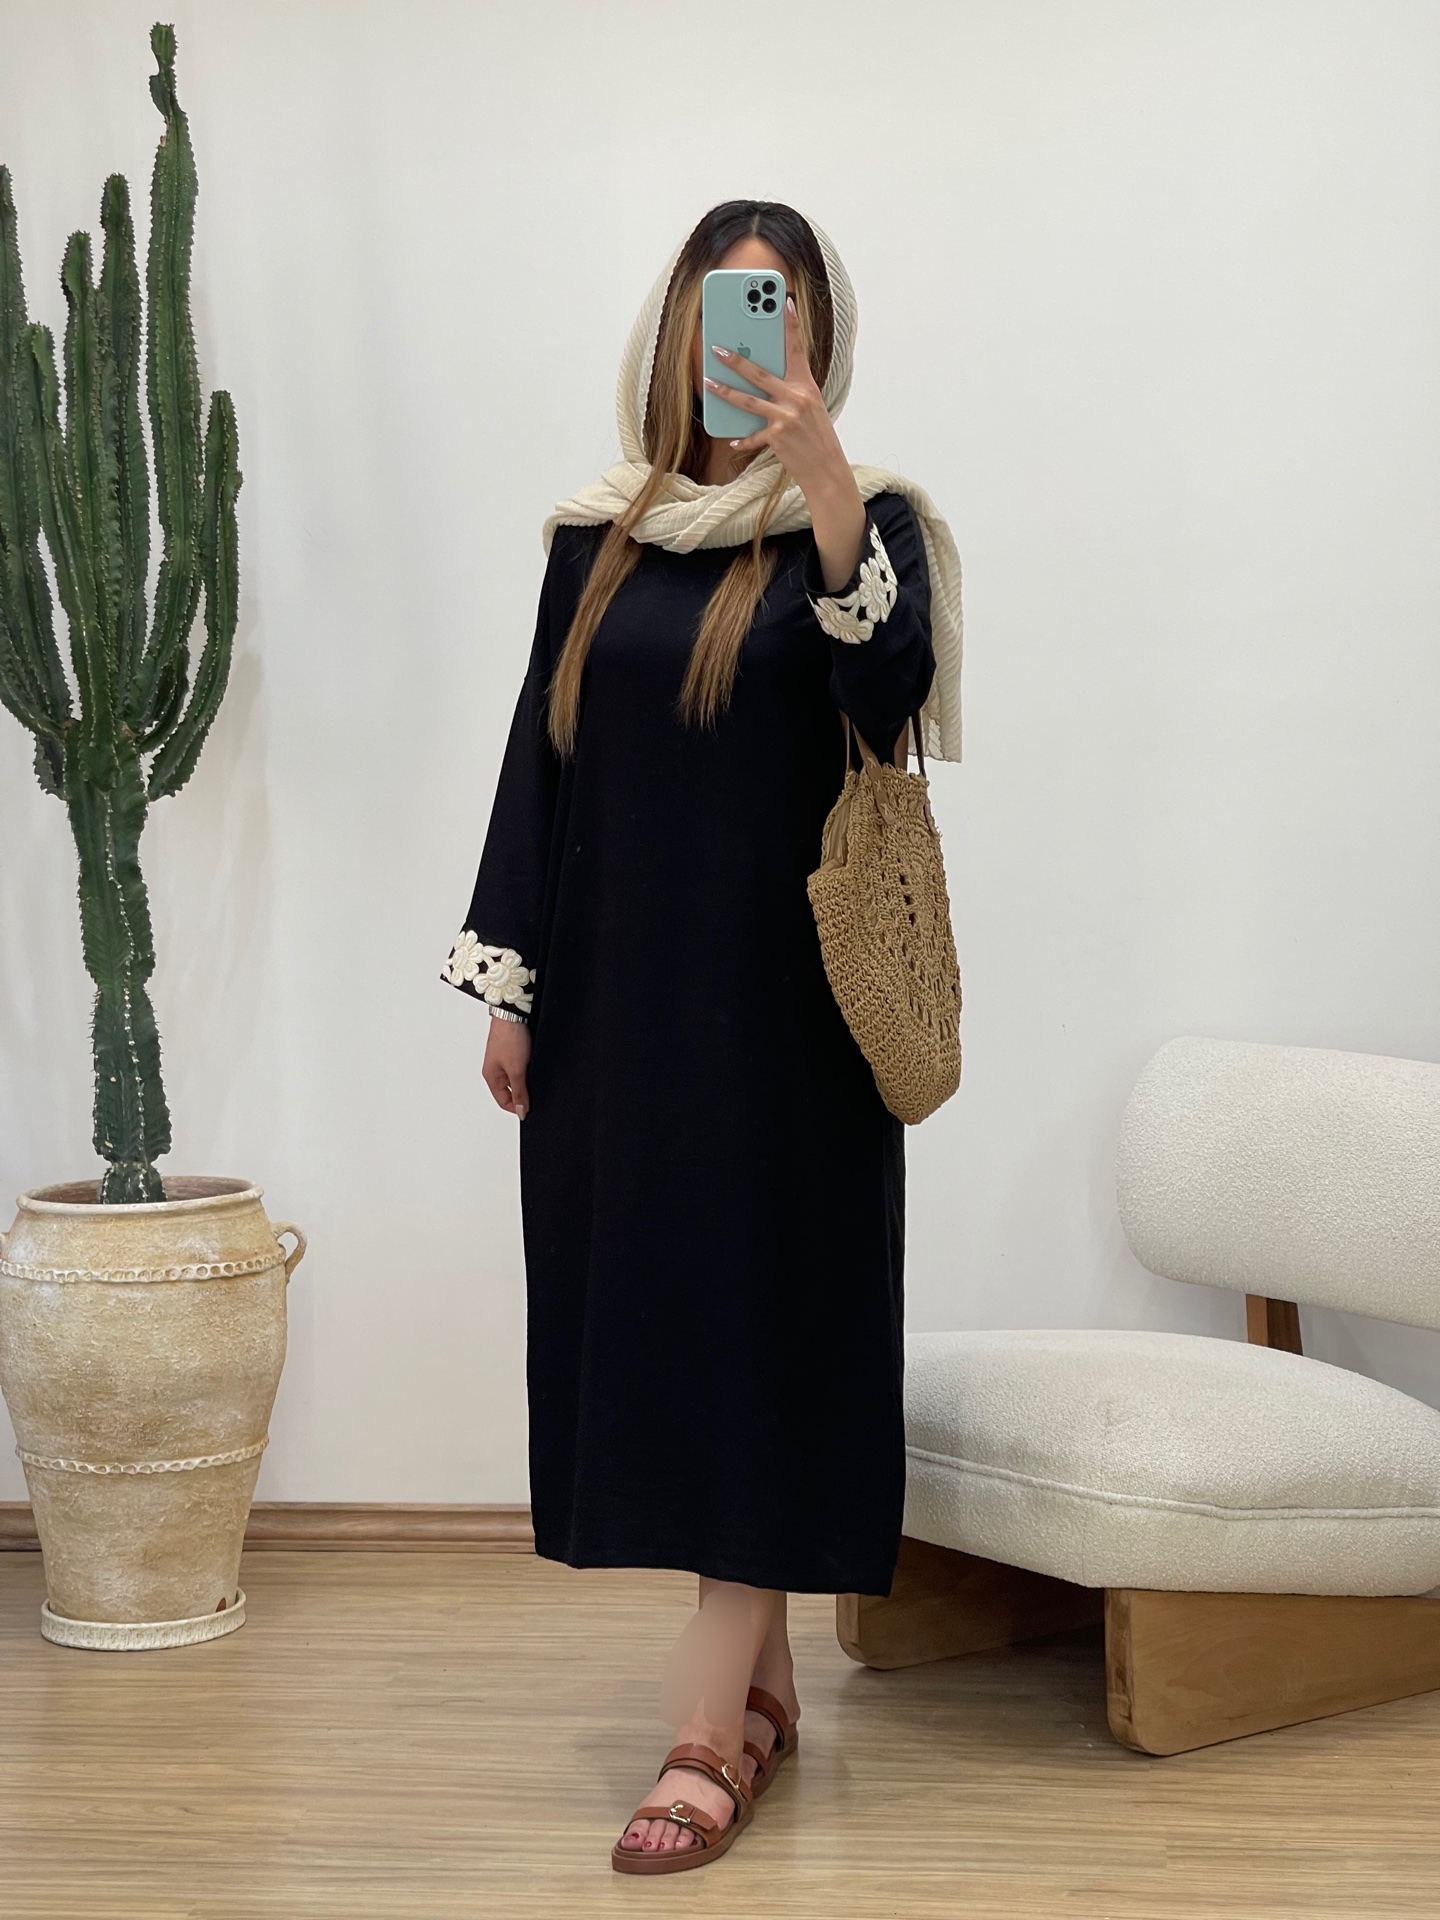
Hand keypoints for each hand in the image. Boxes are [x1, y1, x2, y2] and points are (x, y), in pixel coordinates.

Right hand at [483, 1018, 530, 1119]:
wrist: (513, 1013)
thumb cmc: (509, 1038)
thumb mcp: (517, 1070)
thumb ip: (519, 1092)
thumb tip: (521, 1111)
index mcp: (491, 1077)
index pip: (503, 1102)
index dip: (517, 1107)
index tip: (531, 1107)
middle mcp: (496, 1070)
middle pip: (510, 1091)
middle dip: (523, 1092)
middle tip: (535, 1088)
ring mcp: (504, 1060)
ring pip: (517, 1078)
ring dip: (527, 1079)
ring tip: (534, 1071)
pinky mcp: (513, 1052)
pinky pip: (521, 1066)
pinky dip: (528, 1068)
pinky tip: (534, 1063)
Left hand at [705, 298, 864, 589]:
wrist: (828, 471)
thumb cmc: (818, 438)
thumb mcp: (811, 408)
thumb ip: (791, 391)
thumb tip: (764, 379)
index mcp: (807, 386)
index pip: (797, 349)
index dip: (789, 325)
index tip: (783, 302)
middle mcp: (797, 398)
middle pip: (760, 373)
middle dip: (736, 359)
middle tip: (717, 347)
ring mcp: (786, 418)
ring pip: (748, 400)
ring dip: (725, 391)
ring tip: (709, 382)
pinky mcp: (777, 438)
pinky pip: (752, 435)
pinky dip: (741, 440)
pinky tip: (730, 440)